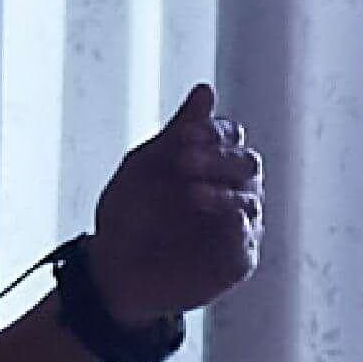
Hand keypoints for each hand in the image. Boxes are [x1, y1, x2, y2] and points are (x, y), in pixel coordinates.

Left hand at [89, 83, 263, 321]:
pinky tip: (218, 217)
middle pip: (247, 162)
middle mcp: (231, 190)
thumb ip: (177, 133)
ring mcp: (237, 226)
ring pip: (250, 198)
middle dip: (218, 158)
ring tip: (190, 193)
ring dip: (222, 190)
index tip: (184, 136)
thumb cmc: (128, 216)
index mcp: (211, 163)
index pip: (229, 136)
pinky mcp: (237, 259)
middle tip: (183, 160)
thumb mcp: (145, 167)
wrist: (112, 272)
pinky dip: (236, 225)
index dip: (212, 132)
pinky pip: (248, 237)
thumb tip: (205, 89)